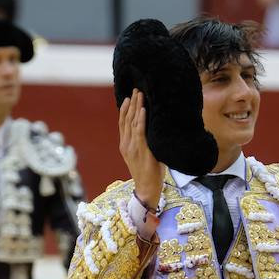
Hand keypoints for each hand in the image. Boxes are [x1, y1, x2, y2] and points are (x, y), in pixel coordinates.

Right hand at [118, 89, 163, 207]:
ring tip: (139, 93)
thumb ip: (145, 143)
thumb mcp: (144, 155)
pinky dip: (141, 119)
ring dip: (136, 106)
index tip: (128, 97)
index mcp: (125, 145)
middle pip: (126, 119)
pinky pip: (141, 131)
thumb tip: (156, 130)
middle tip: (135, 89)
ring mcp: (133, 147)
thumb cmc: (149, 173)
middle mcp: (126, 144)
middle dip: (131, 103)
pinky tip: (143, 109)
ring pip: (132, 122)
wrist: (146, 188)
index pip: (123, 124)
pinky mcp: (142, 150)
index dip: (125, 109)